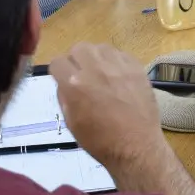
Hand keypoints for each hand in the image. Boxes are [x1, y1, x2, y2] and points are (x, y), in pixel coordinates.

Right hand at [48, 43, 175, 186]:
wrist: (135, 147)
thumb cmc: (100, 141)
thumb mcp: (71, 122)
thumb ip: (64, 97)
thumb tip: (64, 83)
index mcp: (74, 84)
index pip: (58, 62)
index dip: (59, 71)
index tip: (64, 79)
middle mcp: (95, 69)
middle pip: (79, 48)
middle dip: (77, 60)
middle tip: (83, 75)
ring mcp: (118, 67)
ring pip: (101, 47)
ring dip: (97, 58)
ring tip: (101, 74)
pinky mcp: (137, 68)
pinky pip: (121, 54)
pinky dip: (116, 62)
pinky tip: (118, 76)